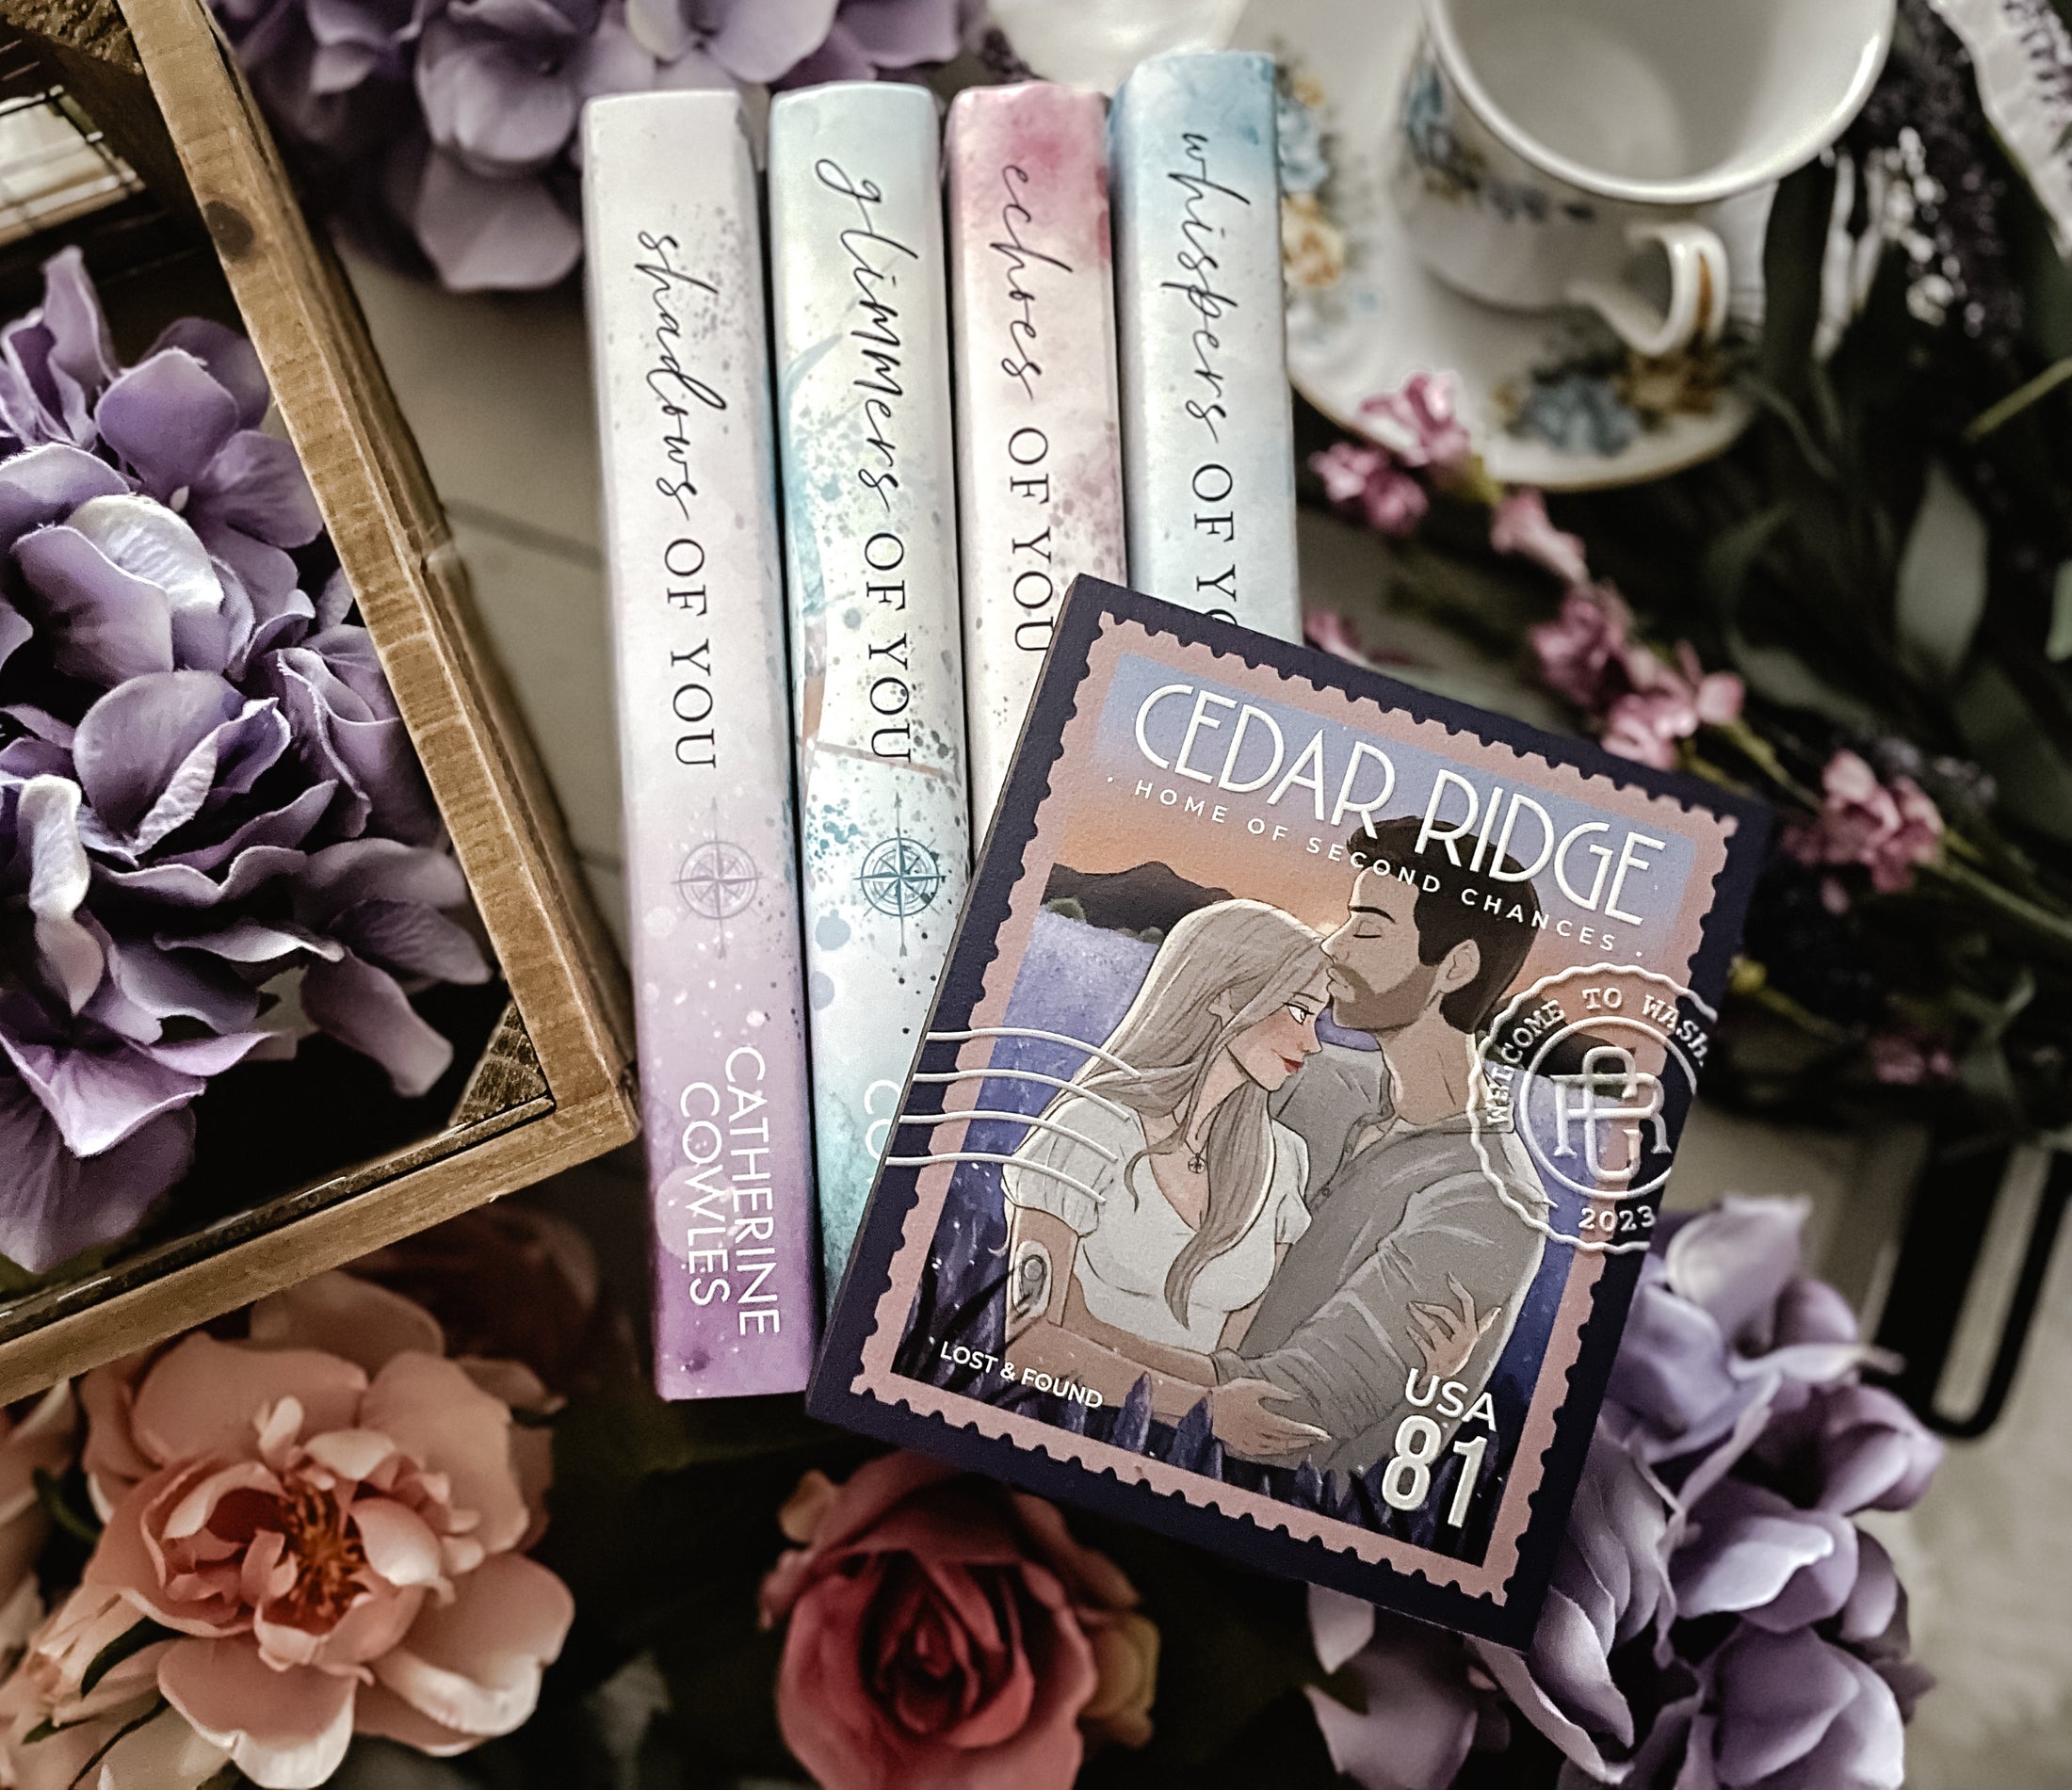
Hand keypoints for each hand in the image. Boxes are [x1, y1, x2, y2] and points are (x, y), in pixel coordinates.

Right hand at [1208, 1378, 1328, 1460]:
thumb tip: (1293, 1396)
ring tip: (1307, 1444)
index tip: (1321, 1433)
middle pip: (1287, 1440)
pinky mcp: (1244, 1446)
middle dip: (1306, 1440)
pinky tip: (1285, 1448)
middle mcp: (1258, 1434)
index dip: (1307, 1432)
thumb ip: (1275, 1392)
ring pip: (1278, 1449)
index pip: (1290, 1428)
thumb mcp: (1253, 1386)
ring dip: (1295, 1447)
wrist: (1207, 1408)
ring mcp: (1251, 1442)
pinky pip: (1266, 1452)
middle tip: (1322, 1439)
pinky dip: (1279, 1451)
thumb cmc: (1229, 1394)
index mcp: (1262, 1419)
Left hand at [1409, 1275, 1500, 1381]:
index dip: (1460, 1292)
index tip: (1450, 1278)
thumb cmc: (1465, 1358)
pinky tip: (1408, 1329)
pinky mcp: (1438, 1360)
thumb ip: (1485, 1324)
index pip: (1469, 1307)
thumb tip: (1498, 1309)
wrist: (1456, 1389)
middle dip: (1433, 1306)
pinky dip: (1415, 1336)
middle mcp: (1463, 1340)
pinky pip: (1424, 1345)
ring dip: (1420, 1317)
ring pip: (1433, 1327)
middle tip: (1419, 1300)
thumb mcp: (1476, 1341)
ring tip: (1410, 1308)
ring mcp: (1449, 1350)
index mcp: (1473, 1333)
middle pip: (1448, 1315)